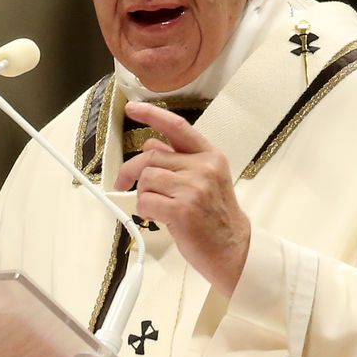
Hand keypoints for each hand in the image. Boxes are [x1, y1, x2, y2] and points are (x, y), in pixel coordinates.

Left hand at [112, 101, 250, 295]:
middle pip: (150, 156)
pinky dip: (144, 209)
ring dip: (143, 194)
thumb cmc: (215, 217)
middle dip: (131, 171)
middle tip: (123, 183)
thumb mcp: (204, 180)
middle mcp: (203, 168)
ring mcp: (193, 188)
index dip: (152, 114)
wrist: (233, 249)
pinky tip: (158, 217)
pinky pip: (145, 200)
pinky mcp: (182, 210)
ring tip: (158, 206)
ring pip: (146, 179)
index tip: (131, 107)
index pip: (177, 126)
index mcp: (209, 156)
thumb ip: (178, 160)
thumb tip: (151, 144)